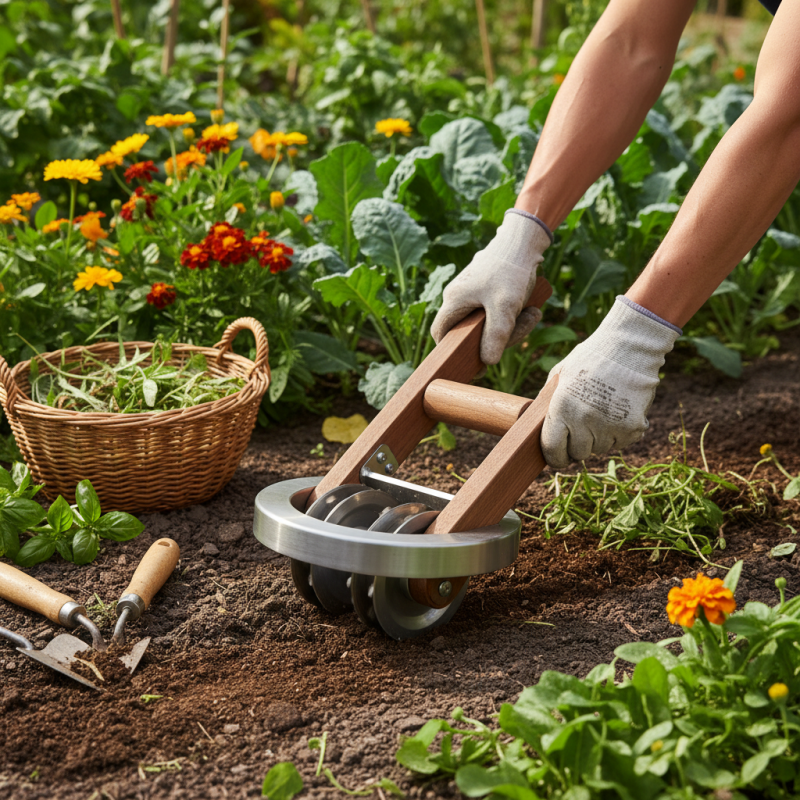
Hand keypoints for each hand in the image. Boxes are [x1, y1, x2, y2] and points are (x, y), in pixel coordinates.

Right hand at [431, 211, 551, 364]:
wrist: (524, 239)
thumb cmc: (510, 269)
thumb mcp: (505, 306)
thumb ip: (495, 336)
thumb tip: (487, 362)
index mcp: (454, 300)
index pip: (440, 333)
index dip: (452, 352)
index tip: (475, 363)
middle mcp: (459, 297)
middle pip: (469, 332)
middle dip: (497, 337)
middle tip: (520, 331)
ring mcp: (473, 292)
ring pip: (488, 323)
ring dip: (512, 326)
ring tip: (531, 314)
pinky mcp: (488, 289)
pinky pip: (497, 312)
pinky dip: (514, 315)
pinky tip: (530, 309)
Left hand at [541, 297, 680, 468]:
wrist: (629, 346)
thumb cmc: (590, 359)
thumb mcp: (559, 376)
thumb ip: (548, 403)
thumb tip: (538, 428)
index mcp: (562, 408)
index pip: (553, 450)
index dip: (555, 457)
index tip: (558, 456)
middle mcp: (584, 421)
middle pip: (578, 454)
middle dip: (578, 444)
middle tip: (584, 426)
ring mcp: (609, 426)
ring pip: (600, 449)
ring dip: (599, 438)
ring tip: (603, 412)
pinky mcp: (632, 427)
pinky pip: (622, 443)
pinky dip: (620, 433)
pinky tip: (618, 412)